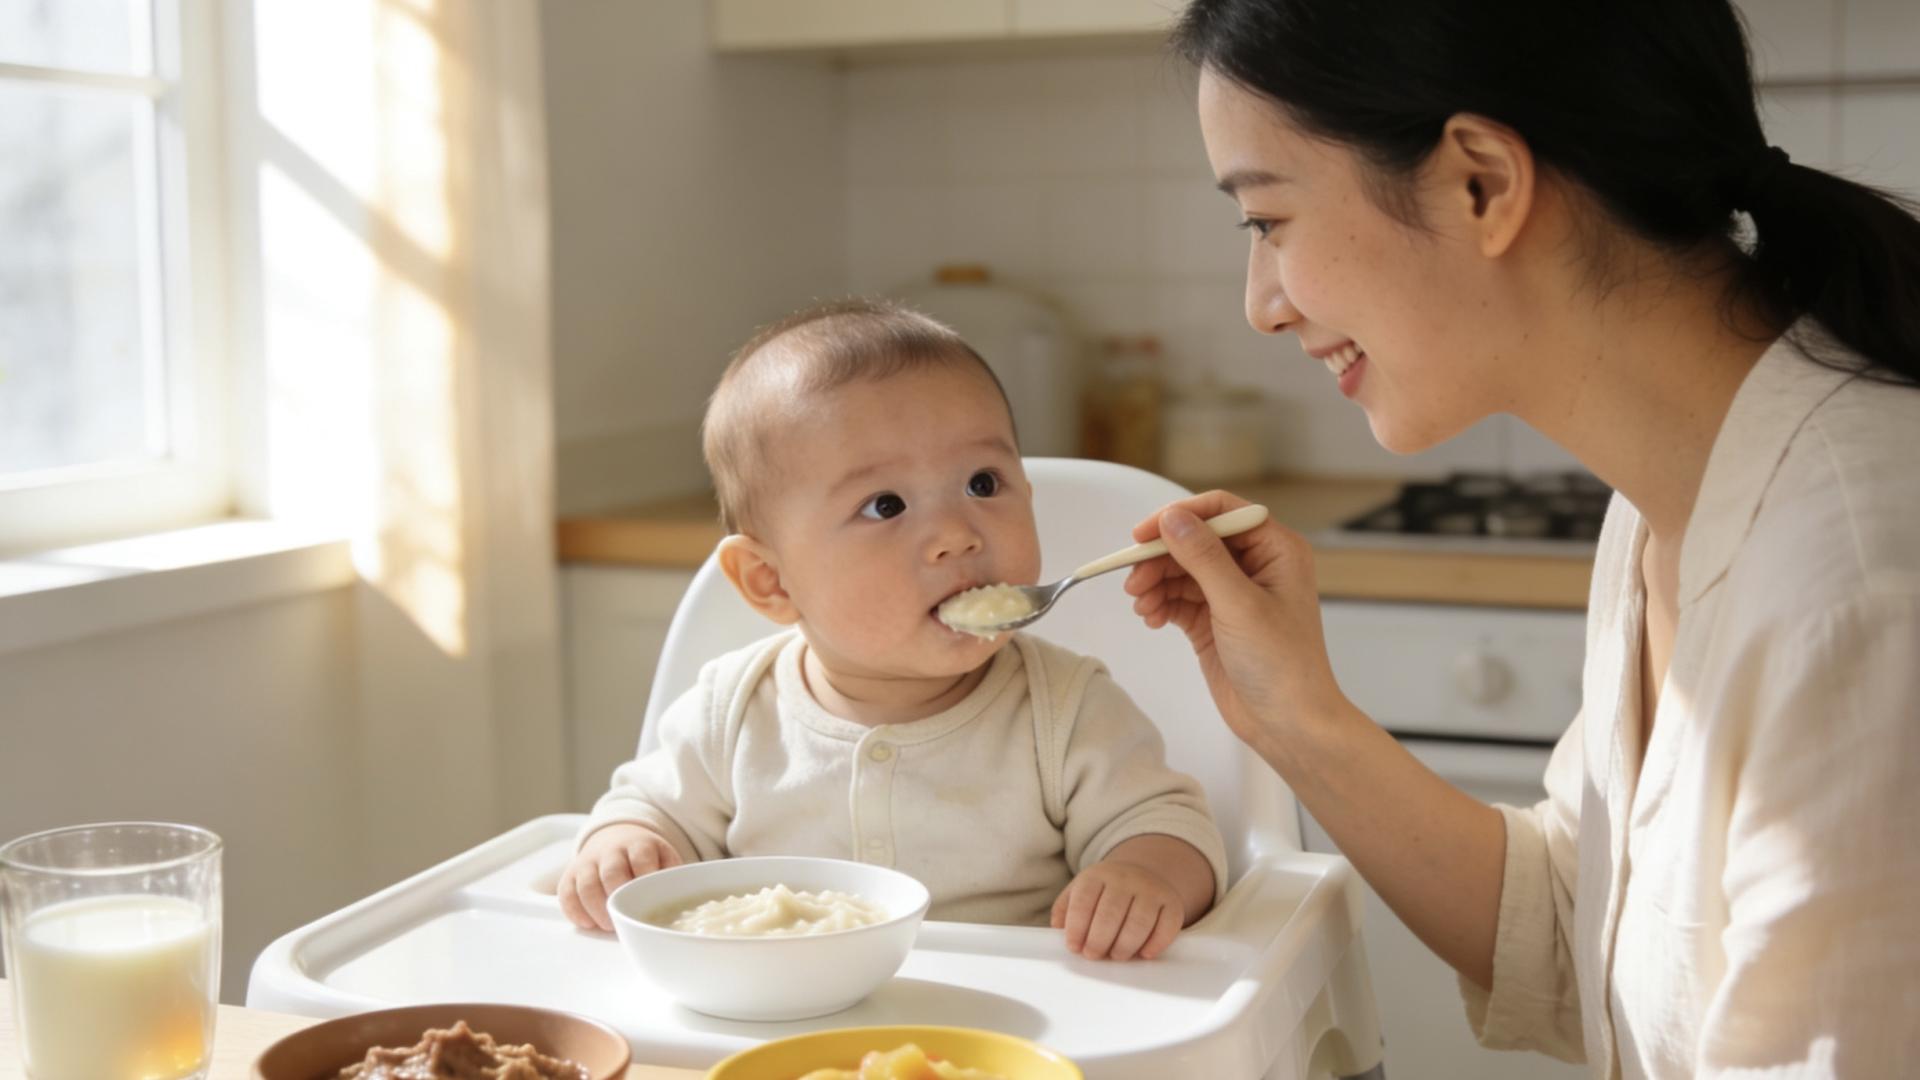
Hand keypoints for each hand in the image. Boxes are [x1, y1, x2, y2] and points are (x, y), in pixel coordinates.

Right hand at [557, 823, 681, 931]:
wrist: (615, 837)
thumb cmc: (645, 858)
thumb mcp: (663, 857)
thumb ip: (671, 875)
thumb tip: (681, 899)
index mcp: (639, 844)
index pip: (642, 858)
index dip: (644, 879)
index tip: (648, 900)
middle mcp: (611, 851)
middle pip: (611, 872)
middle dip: (618, 898)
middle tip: (625, 920)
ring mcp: (588, 862)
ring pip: (586, 885)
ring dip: (596, 909)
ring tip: (608, 926)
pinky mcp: (570, 875)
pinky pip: (566, 893)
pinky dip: (575, 911)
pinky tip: (589, 924)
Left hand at [1050, 860, 1184, 960]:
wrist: (1141, 873)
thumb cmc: (1104, 892)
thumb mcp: (1079, 891)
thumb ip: (1065, 910)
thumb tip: (1058, 931)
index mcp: (1097, 875)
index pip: (1084, 902)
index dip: (1076, 928)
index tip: (1074, 947)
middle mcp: (1125, 879)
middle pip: (1110, 914)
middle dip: (1098, 940)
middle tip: (1093, 955)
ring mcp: (1151, 889)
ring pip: (1139, 922)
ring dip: (1124, 946)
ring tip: (1116, 955)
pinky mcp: (1172, 903)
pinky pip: (1167, 927)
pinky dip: (1155, 944)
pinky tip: (1143, 953)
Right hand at [1123, 490, 1347, 758]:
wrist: (1289, 724)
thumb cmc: (1282, 664)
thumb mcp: (1239, 604)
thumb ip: (1203, 557)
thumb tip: (1171, 517)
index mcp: (1275, 549)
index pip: (1222, 512)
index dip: (1180, 517)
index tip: (1143, 534)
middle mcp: (1256, 565)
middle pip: (1195, 541)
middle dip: (1162, 558)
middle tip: (1133, 580)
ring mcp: (1233, 594)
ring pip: (1183, 571)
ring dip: (1157, 583)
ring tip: (1141, 605)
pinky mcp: (1215, 621)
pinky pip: (1180, 599)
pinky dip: (1162, 604)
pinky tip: (1152, 618)